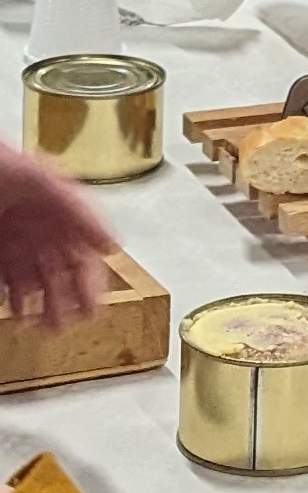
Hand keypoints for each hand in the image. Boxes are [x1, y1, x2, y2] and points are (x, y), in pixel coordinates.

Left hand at [0, 142, 113, 326]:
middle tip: (76, 322)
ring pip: (40, 283)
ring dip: (47, 307)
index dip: (95, 279)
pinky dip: (18, 303)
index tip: (97, 305)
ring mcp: (20, 243)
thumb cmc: (4, 164)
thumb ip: (80, 210)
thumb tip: (111, 243)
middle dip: (74, 300)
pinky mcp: (1, 254)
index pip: (88, 251)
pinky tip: (21, 315)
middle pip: (66, 271)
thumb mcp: (45, 180)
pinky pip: (13, 285)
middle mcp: (45, 229)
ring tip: (49, 327)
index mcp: (63, 210)